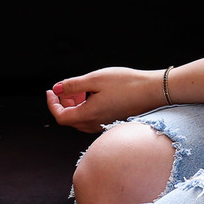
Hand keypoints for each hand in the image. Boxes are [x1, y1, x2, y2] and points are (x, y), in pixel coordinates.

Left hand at [46, 67, 162, 132]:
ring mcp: (104, 124)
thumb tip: (57, 89)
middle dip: (63, 103)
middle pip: (70, 119)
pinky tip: (92, 93)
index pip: (61, 117)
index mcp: (88, 115)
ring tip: (80, 88)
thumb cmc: (126, 83)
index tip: (50, 91)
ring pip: (80, 119)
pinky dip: (85, 107)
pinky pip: (91, 118)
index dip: (52, 104)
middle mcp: (95, 124)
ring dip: (74, 105)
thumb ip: (73, 85)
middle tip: (66, 87)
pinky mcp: (112, 121)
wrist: (152, 91)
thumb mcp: (95, 79)